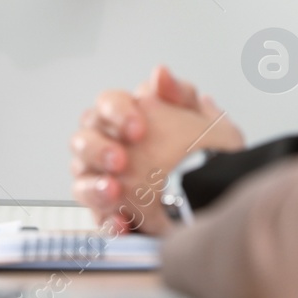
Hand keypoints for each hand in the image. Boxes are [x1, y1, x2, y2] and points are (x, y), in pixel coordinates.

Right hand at [70, 66, 243, 234]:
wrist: (216, 197)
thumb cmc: (204, 155)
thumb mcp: (203, 120)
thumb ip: (181, 94)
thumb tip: (161, 74)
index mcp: (125, 117)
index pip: (107, 104)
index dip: (117, 113)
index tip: (138, 128)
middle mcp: (106, 145)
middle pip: (83, 140)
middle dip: (98, 150)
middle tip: (121, 161)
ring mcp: (102, 179)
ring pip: (81, 179)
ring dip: (94, 186)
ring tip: (114, 193)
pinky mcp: (108, 212)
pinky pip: (97, 217)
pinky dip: (108, 221)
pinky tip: (122, 224)